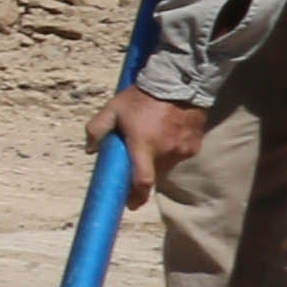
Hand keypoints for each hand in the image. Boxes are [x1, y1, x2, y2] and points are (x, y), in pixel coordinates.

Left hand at [90, 86, 209, 203]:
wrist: (180, 82)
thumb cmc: (142, 97)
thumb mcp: (113, 109)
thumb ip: (97, 130)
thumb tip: (91, 150)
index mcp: (144, 145)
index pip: (142, 181)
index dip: (136, 196)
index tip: (130, 204)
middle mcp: (166, 152)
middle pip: (153, 174)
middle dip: (144, 172)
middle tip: (136, 159)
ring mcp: (183, 150)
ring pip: (167, 166)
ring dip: (157, 160)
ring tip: (151, 139)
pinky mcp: (195, 145)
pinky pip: (179, 156)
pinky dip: (171, 152)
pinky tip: (165, 135)